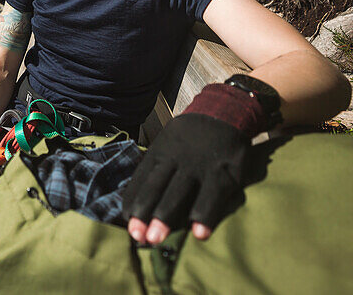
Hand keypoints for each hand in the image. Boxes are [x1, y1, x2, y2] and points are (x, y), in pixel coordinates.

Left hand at [123, 113, 248, 243]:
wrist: (224, 113)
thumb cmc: (189, 138)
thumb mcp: (167, 144)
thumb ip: (156, 169)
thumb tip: (136, 201)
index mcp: (159, 152)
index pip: (142, 179)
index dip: (134, 202)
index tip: (128, 222)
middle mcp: (176, 159)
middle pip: (157, 187)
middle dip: (146, 213)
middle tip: (138, 236)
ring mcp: (199, 166)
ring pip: (180, 193)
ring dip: (167, 217)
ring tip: (157, 238)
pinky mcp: (224, 174)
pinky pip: (213, 197)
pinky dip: (205, 216)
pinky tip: (199, 233)